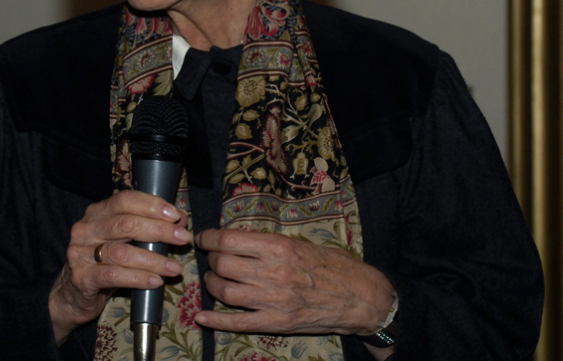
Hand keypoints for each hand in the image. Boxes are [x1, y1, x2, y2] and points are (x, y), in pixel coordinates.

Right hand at [48, 191, 191, 344]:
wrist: (73, 294)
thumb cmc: (103, 262)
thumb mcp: (124, 241)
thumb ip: (148, 228)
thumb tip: (180, 219)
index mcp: (97, 213)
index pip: (124, 200)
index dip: (152, 205)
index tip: (176, 215)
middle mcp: (86, 229)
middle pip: (125, 224)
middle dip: (159, 230)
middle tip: (182, 239)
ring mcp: (80, 253)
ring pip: (122, 252)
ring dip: (154, 260)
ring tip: (175, 268)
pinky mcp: (82, 278)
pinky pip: (114, 276)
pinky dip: (138, 278)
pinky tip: (156, 281)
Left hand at [193, 228, 394, 337]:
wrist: (360, 297)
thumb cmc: (334, 266)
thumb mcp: (302, 243)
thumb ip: (270, 243)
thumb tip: (239, 240)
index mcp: (279, 247)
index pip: (229, 239)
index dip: (209, 238)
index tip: (203, 238)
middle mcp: (273, 272)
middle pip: (223, 264)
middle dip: (211, 260)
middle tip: (212, 258)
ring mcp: (273, 300)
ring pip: (225, 291)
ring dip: (212, 285)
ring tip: (213, 280)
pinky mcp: (276, 323)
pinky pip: (237, 323)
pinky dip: (216, 321)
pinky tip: (202, 317)